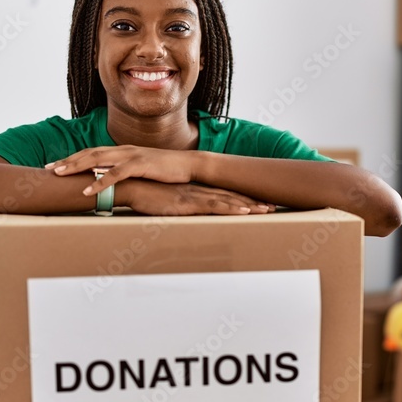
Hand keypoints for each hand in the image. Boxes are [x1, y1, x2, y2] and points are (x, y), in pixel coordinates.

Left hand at [45, 145, 195, 194]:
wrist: (189, 165)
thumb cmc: (166, 171)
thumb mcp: (142, 170)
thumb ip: (126, 173)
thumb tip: (112, 182)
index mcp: (122, 151)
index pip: (92, 152)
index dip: (72, 159)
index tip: (54, 166)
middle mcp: (123, 150)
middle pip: (88, 153)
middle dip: (66, 161)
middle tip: (47, 169)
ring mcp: (131, 156)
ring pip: (97, 159)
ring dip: (76, 167)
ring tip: (59, 175)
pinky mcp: (140, 165)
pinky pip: (115, 174)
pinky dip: (99, 181)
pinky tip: (87, 189)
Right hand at [119, 180, 274, 215]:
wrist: (128, 187)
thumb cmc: (142, 195)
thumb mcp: (163, 203)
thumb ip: (174, 207)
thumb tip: (180, 215)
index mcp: (193, 190)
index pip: (223, 194)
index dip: (242, 198)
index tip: (259, 203)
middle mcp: (197, 191)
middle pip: (232, 196)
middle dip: (253, 201)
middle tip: (272, 205)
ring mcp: (194, 196)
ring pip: (228, 200)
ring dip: (249, 205)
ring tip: (267, 209)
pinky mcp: (187, 203)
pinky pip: (214, 206)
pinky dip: (231, 208)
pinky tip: (245, 211)